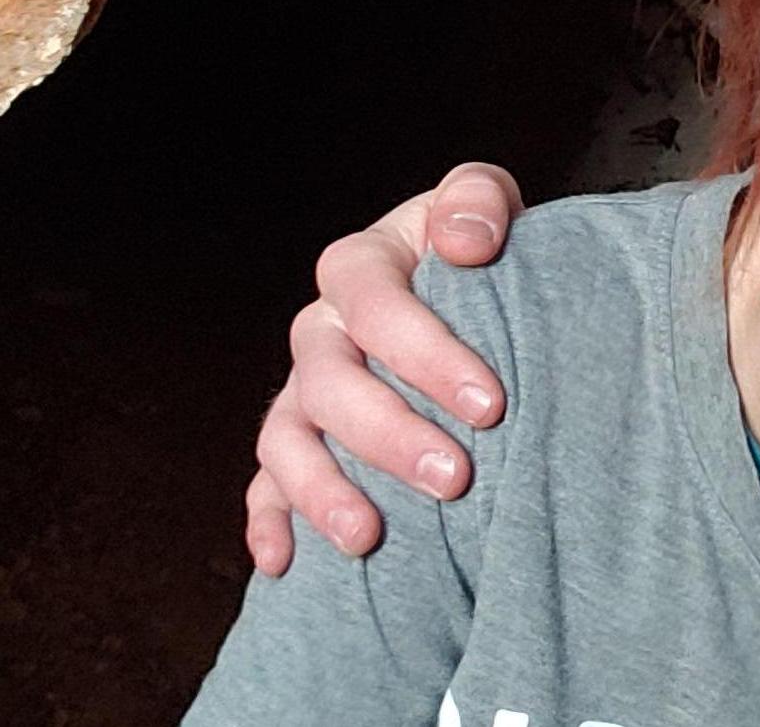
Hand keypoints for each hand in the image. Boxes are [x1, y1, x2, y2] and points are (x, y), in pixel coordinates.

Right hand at [245, 161, 523, 574]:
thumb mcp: (484, 202)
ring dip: (323, 492)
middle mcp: (320, 327)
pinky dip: (268, 522)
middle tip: (455, 478)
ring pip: (287, 440)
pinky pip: (264, 484)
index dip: (427, 354)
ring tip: (369, 538)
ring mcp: (301, 388)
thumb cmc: (481, 246)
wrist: (474, 286)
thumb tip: (464, 242)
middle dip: (390, 435)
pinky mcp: (296, 441)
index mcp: (359, 264)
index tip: (491, 404)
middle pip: (331, 382)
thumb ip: (477, 200)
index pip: (376, 305)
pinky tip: (284, 564)